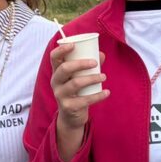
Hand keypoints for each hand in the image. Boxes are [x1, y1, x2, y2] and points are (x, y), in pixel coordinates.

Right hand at [48, 41, 107, 161]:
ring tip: (104, 76)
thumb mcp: (79, 78)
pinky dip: (98, 96)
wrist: (71, 116)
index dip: (61, 50)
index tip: (73, 45)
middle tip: (95, 63)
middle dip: (81, 63)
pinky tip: (107, 92)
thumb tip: (101, 54)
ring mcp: (60, 95)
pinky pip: (84, 100)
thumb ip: (89, 66)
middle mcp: (56, 83)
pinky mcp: (68, 107)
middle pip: (64, 69)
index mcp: (57, 72)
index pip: (54, 58)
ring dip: (92, 78)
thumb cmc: (77, 92)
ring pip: (75, 83)